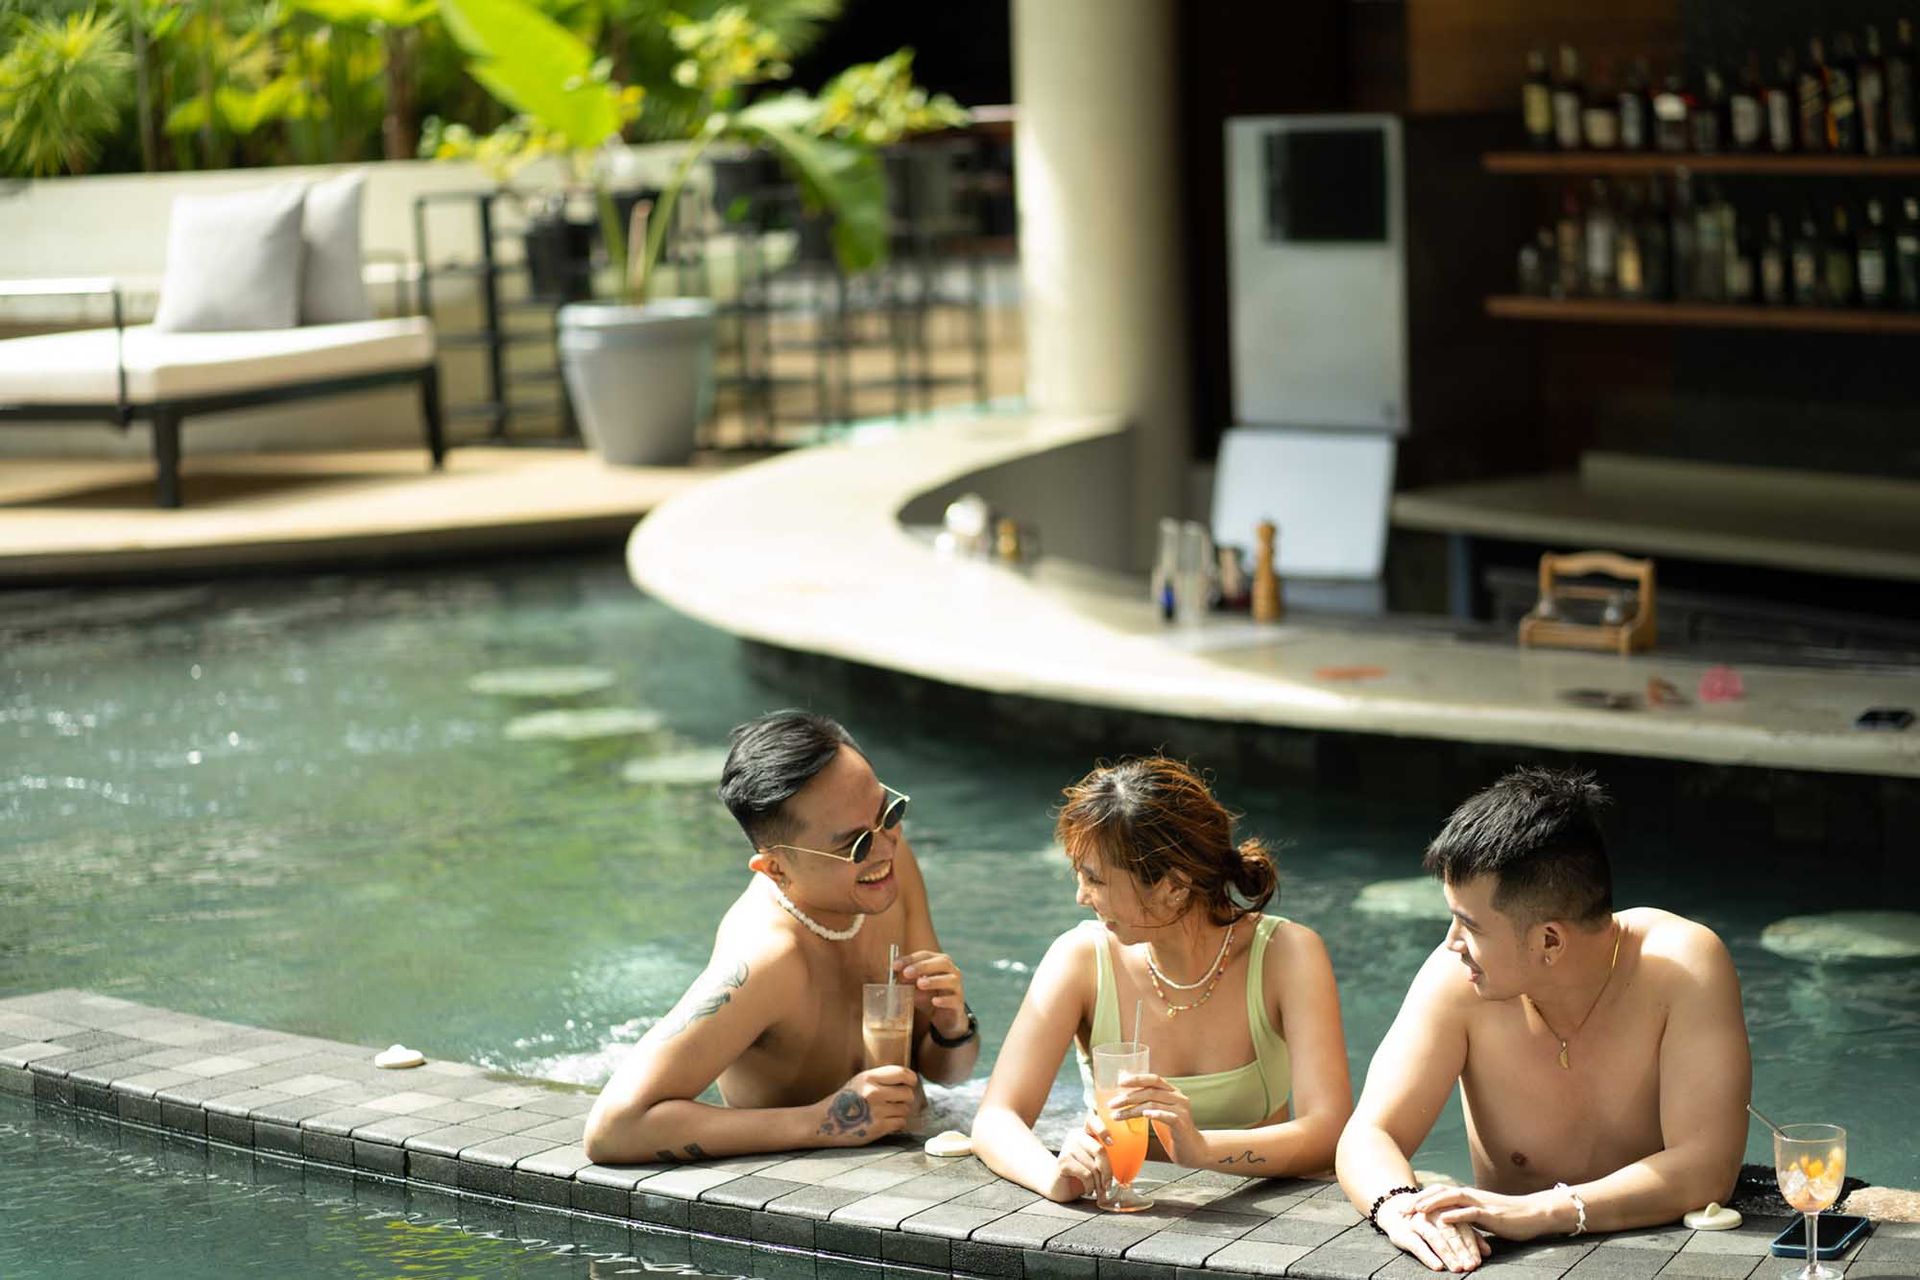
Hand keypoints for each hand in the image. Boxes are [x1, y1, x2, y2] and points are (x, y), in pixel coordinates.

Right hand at [813, 1066, 916, 1146]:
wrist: (822, 1122)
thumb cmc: (843, 1101)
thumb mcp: (859, 1082)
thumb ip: (880, 1079)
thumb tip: (907, 1080)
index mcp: (869, 1078)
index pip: (902, 1073)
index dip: (911, 1079)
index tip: (910, 1083)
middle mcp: (874, 1092)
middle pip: (908, 1093)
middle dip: (905, 1098)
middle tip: (897, 1102)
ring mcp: (876, 1111)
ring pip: (905, 1109)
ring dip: (900, 1112)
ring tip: (887, 1113)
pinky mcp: (877, 1128)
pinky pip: (900, 1123)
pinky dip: (897, 1124)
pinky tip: (887, 1122)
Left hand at [896, 949, 967, 1038]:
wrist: (945, 1017)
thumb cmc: (929, 997)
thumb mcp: (915, 988)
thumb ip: (907, 981)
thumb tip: (896, 976)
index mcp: (939, 963)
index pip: (926, 955)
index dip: (910, 959)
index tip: (895, 965)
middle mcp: (952, 971)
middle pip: (942, 963)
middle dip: (923, 966)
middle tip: (907, 972)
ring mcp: (957, 986)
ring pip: (950, 980)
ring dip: (934, 981)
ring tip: (920, 984)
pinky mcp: (959, 1003)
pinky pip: (954, 999)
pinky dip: (944, 1000)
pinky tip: (934, 1001)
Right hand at [1046, 1111, 1112, 1202]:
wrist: (1060, 1186)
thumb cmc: (1083, 1173)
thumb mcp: (1095, 1160)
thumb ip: (1105, 1155)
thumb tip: (1129, 1161)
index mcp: (1085, 1132)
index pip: (1093, 1120)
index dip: (1103, 1129)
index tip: (1112, 1143)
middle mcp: (1075, 1136)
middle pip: (1099, 1149)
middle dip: (1108, 1170)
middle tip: (1109, 1184)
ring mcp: (1067, 1147)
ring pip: (1093, 1165)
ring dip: (1099, 1182)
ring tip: (1099, 1189)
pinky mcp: (1063, 1161)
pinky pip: (1086, 1174)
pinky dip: (1091, 1186)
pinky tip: (1089, 1190)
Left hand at [1109, 1072, 1206, 1167]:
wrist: (1193, 1150)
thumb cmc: (1172, 1130)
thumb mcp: (1158, 1111)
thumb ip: (1145, 1097)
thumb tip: (1123, 1079)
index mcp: (1172, 1092)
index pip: (1153, 1079)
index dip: (1137, 1078)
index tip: (1119, 1082)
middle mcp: (1178, 1097)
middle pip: (1150, 1091)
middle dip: (1128, 1097)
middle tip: (1112, 1104)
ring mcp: (1182, 1110)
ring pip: (1154, 1104)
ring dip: (1133, 1110)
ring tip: (1117, 1116)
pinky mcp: (1182, 1124)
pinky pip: (1168, 1116)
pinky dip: (1156, 1114)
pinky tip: (1145, 1115)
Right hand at [1376, 1192, 1490, 1272]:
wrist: (1394, 1210)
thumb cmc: (1428, 1221)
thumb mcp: (1448, 1225)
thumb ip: (1468, 1235)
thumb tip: (1487, 1251)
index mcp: (1446, 1211)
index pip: (1462, 1228)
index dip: (1471, 1245)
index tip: (1479, 1261)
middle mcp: (1433, 1214)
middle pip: (1450, 1233)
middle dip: (1462, 1251)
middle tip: (1471, 1266)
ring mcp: (1418, 1222)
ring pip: (1436, 1238)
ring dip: (1448, 1254)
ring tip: (1458, 1268)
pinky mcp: (1404, 1233)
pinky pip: (1418, 1245)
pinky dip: (1428, 1256)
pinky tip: (1437, 1266)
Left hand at [1407, 1185, 1570, 1241]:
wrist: (1534, 1214)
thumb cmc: (1510, 1217)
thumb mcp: (1484, 1216)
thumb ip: (1468, 1216)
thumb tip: (1451, 1222)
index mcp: (1469, 1196)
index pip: (1440, 1192)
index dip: (1422, 1198)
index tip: (1405, 1206)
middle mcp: (1472, 1196)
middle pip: (1440, 1193)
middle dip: (1420, 1200)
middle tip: (1403, 1209)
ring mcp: (1481, 1203)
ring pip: (1452, 1199)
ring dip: (1432, 1204)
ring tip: (1417, 1211)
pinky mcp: (1492, 1214)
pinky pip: (1471, 1212)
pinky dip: (1456, 1215)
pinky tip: (1444, 1219)